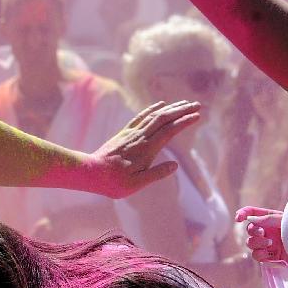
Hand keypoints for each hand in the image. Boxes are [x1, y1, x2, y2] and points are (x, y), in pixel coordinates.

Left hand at [84, 100, 200, 198]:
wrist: (89, 172)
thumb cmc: (113, 182)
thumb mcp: (136, 184)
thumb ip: (156, 174)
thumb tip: (175, 165)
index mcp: (146, 149)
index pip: (169, 131)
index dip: (184, 122)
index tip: (197, 116)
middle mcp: (140, 137)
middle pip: (164, 118)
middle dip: (182, 110)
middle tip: (198, 105)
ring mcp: (132, 133)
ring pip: (154, 115)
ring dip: (171, 108)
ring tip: (184, 103)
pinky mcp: (124, 133)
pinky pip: (141, 117)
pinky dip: (153, 109)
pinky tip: (160, 105)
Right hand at [235, 206, 287, 263]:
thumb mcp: (284, 221)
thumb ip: (268, 219)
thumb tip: (251, 220)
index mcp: (268, 219)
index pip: (251, 213)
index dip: (242, 214)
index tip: (239, 218)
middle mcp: (266, 231)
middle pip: (249, 230)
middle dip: (253, 231)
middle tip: (263, 233)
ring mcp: (267, 245)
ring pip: (251, 245)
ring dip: (257, 244)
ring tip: (270, 244)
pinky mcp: (270, 258)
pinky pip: (259, 257)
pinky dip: (262, 256)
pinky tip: (272, 255)